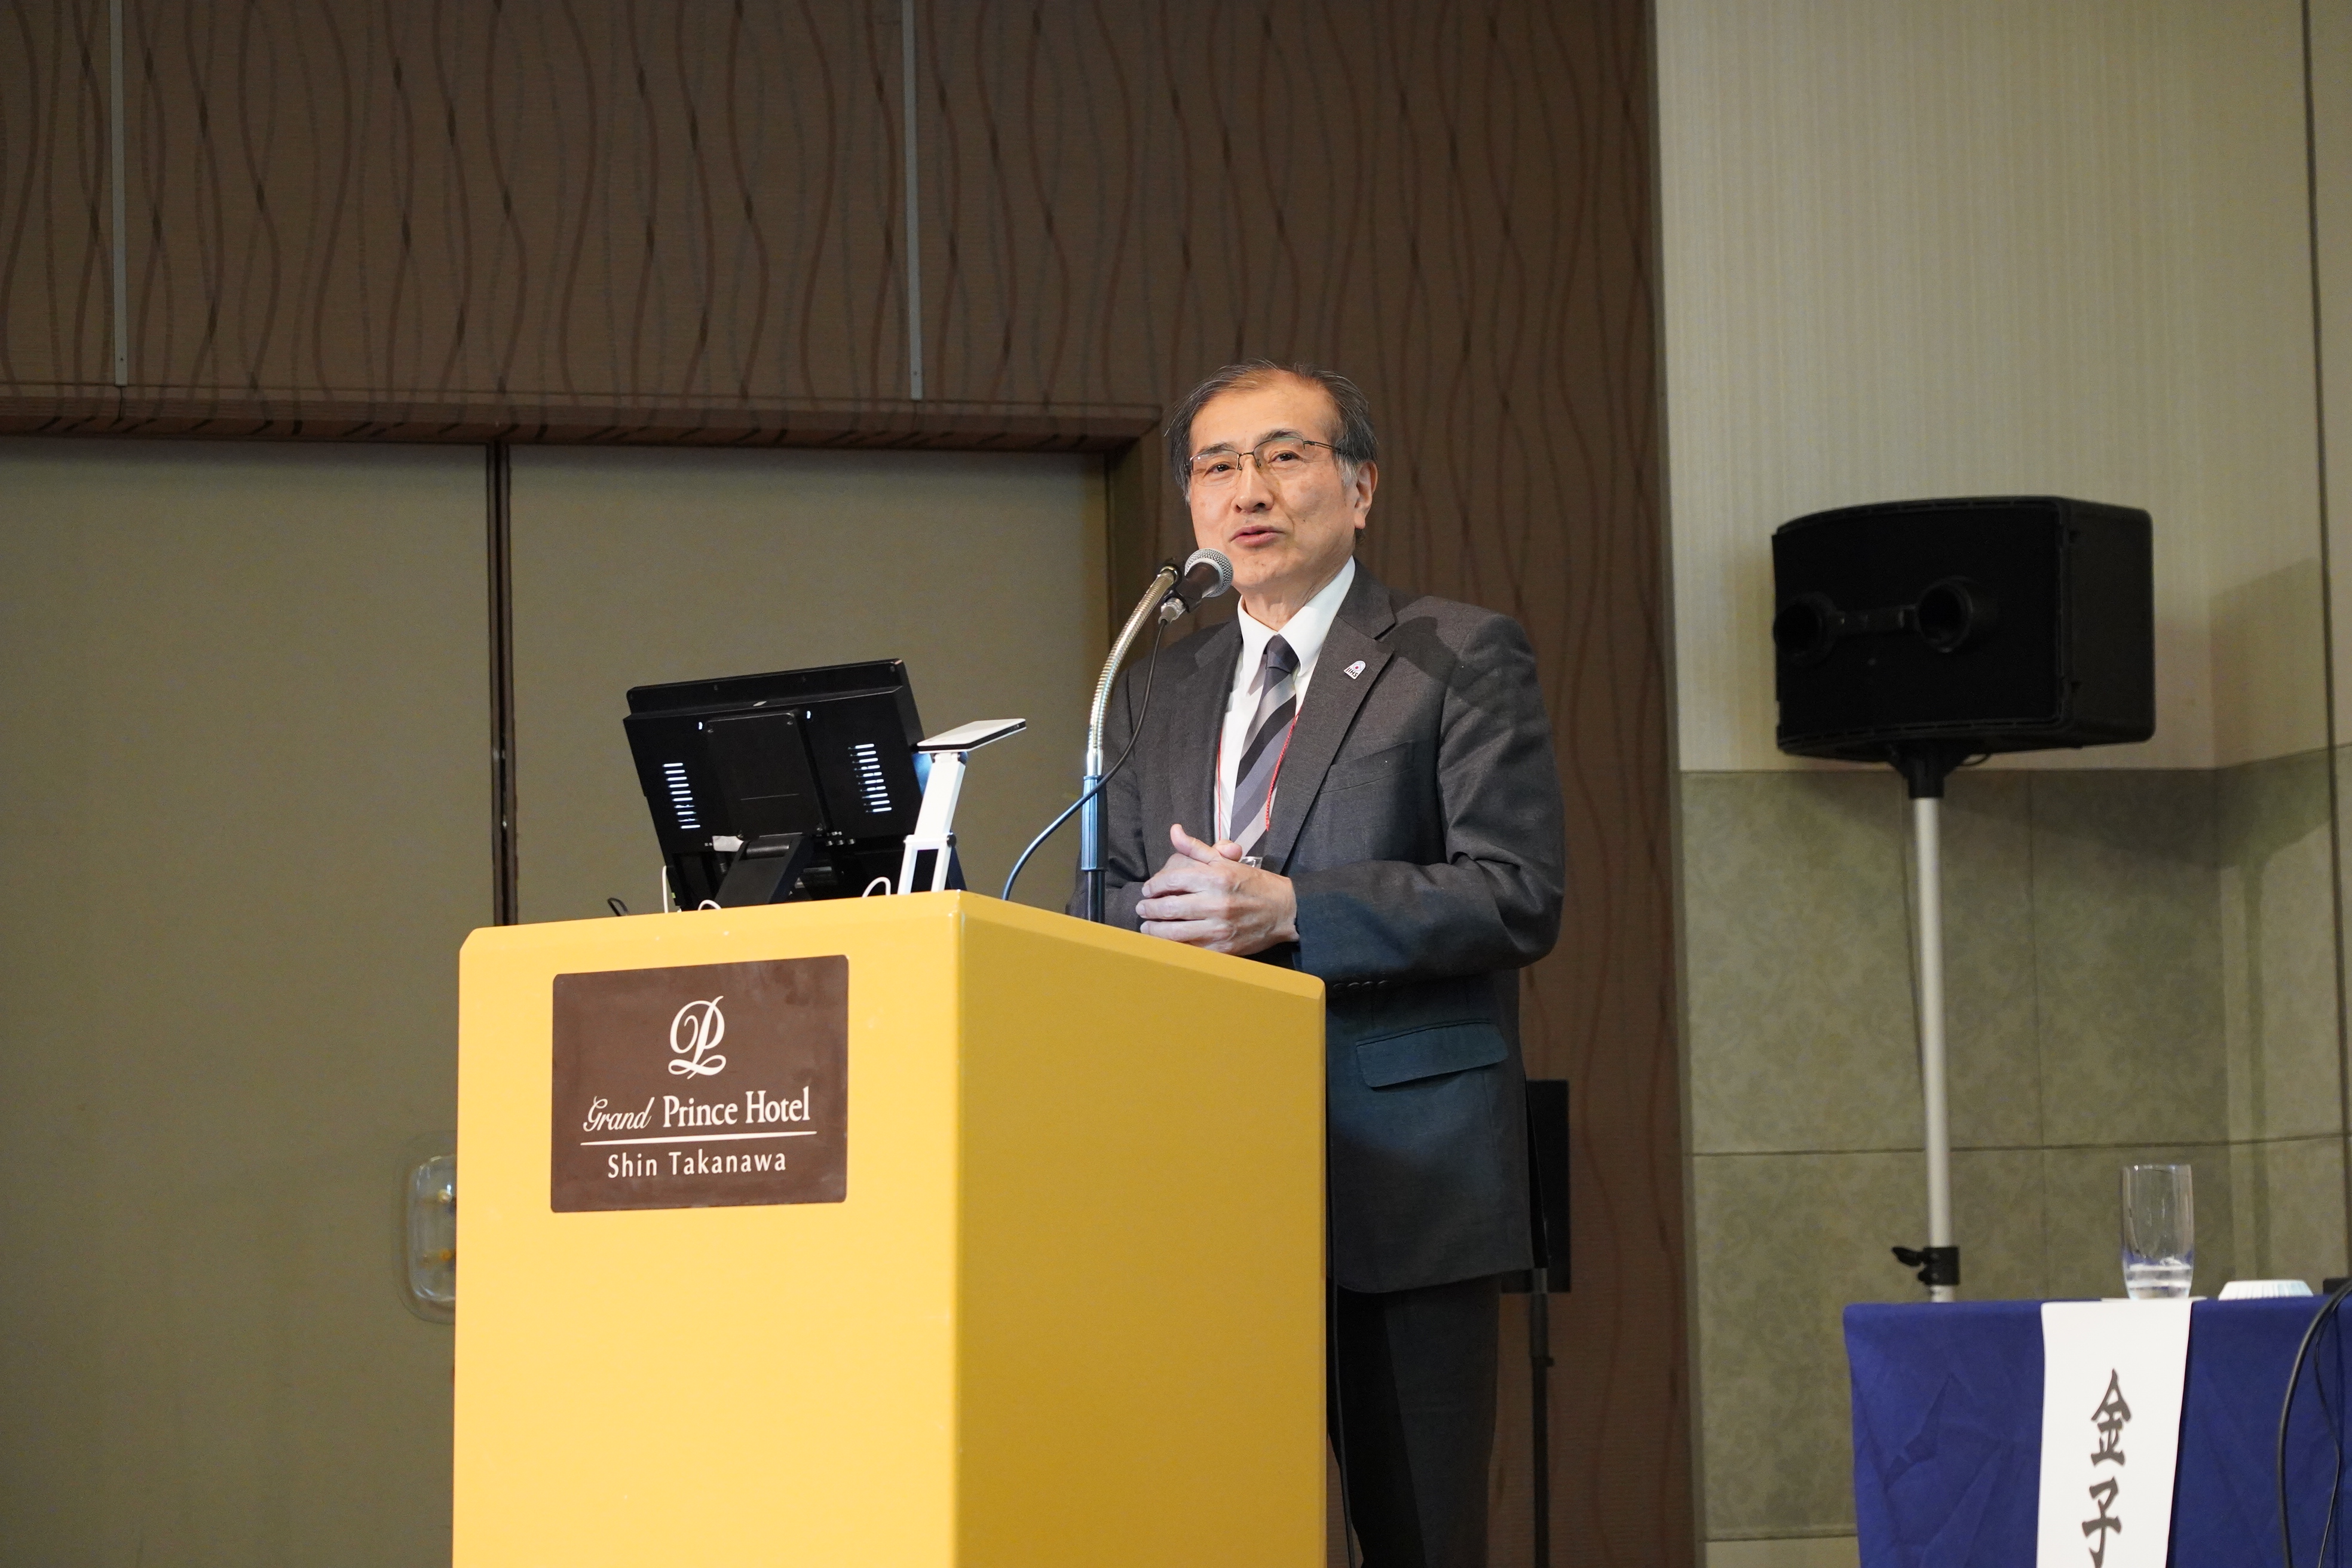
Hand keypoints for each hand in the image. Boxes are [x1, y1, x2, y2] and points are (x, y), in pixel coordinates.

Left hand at [1135, 824, 1299, 955]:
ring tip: (1148, 926)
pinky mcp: (1222, 949)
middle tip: (1142, 909)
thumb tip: (1174, 831)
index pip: (1171, 881)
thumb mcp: (1226, 861)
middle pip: (1167, 907)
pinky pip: (1188, 950)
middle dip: (1148, 909)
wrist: (1285, 911)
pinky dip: (1172, 947)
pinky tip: (1166, 941)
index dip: (1153, 886)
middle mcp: (1215, 903)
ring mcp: (1218, 928)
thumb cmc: (1254, 884)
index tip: (1148, 890)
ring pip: (1173, 932)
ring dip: (1154, 929)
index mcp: (1215, 877)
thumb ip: (1196, 848)